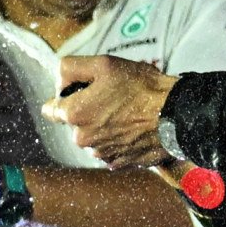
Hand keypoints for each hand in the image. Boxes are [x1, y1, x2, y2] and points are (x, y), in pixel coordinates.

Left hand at [52, 54, 174, 168]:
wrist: (174, 115)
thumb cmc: (140, 88)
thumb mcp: (103, 64)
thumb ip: (71, 68)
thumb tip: (59, 80)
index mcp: (74, 114)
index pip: (51, 108)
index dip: (66, 95)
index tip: (83, 90)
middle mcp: (83, 138)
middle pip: (75, 122)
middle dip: (88, 110)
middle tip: (113, 97)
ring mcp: (101, 153)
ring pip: (93, 136)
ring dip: (104, 125)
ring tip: (127, 112)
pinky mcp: (118, 162)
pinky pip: (110, 148)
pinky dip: (118, 139)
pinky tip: (133, 127)